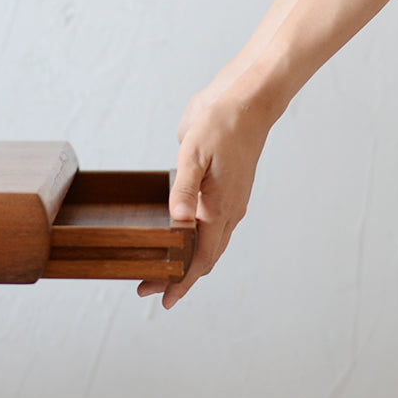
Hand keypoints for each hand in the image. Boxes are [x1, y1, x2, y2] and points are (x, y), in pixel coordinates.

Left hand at [138, 81, 273, 307]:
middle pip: (204, 257)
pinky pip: (212, 227)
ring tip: (161, 272)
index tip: (163, 299)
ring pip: (209, 244)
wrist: (248, 98)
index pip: (201, 257)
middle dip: (178, 277)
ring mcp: (228, 201)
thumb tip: (178, 222)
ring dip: (187, 261)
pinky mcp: (224, 190)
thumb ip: (184, 189)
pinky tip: (181, 242)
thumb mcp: (193, 153)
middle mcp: (227, 210)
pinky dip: (196, 243)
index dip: (182, 280)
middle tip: (148, 289)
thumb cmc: (222, 122)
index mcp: (220, 207)